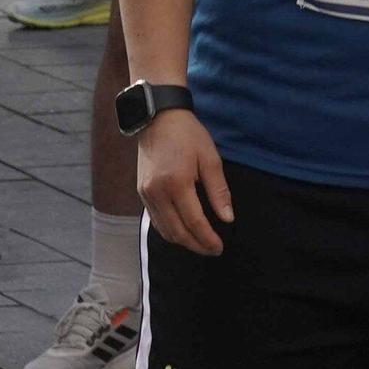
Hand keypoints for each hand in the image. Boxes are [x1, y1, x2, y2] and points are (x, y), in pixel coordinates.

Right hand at [136, 109, 232, 255]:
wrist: (158, 118)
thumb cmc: (188, 135)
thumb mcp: (210, 158)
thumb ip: (219, 191)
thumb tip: (227, 219)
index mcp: (177, 182)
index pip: (194, 222)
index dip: (208, 239)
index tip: (219, 247)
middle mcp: (157, 192)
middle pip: (177, 231)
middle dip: (196, 245)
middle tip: (212, 250)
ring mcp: (146, 193)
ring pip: (164, 230)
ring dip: (183, 241)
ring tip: (200, 243)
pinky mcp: (141, 192)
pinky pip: (155, 220)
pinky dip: (169, 231)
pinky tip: (183, 231)